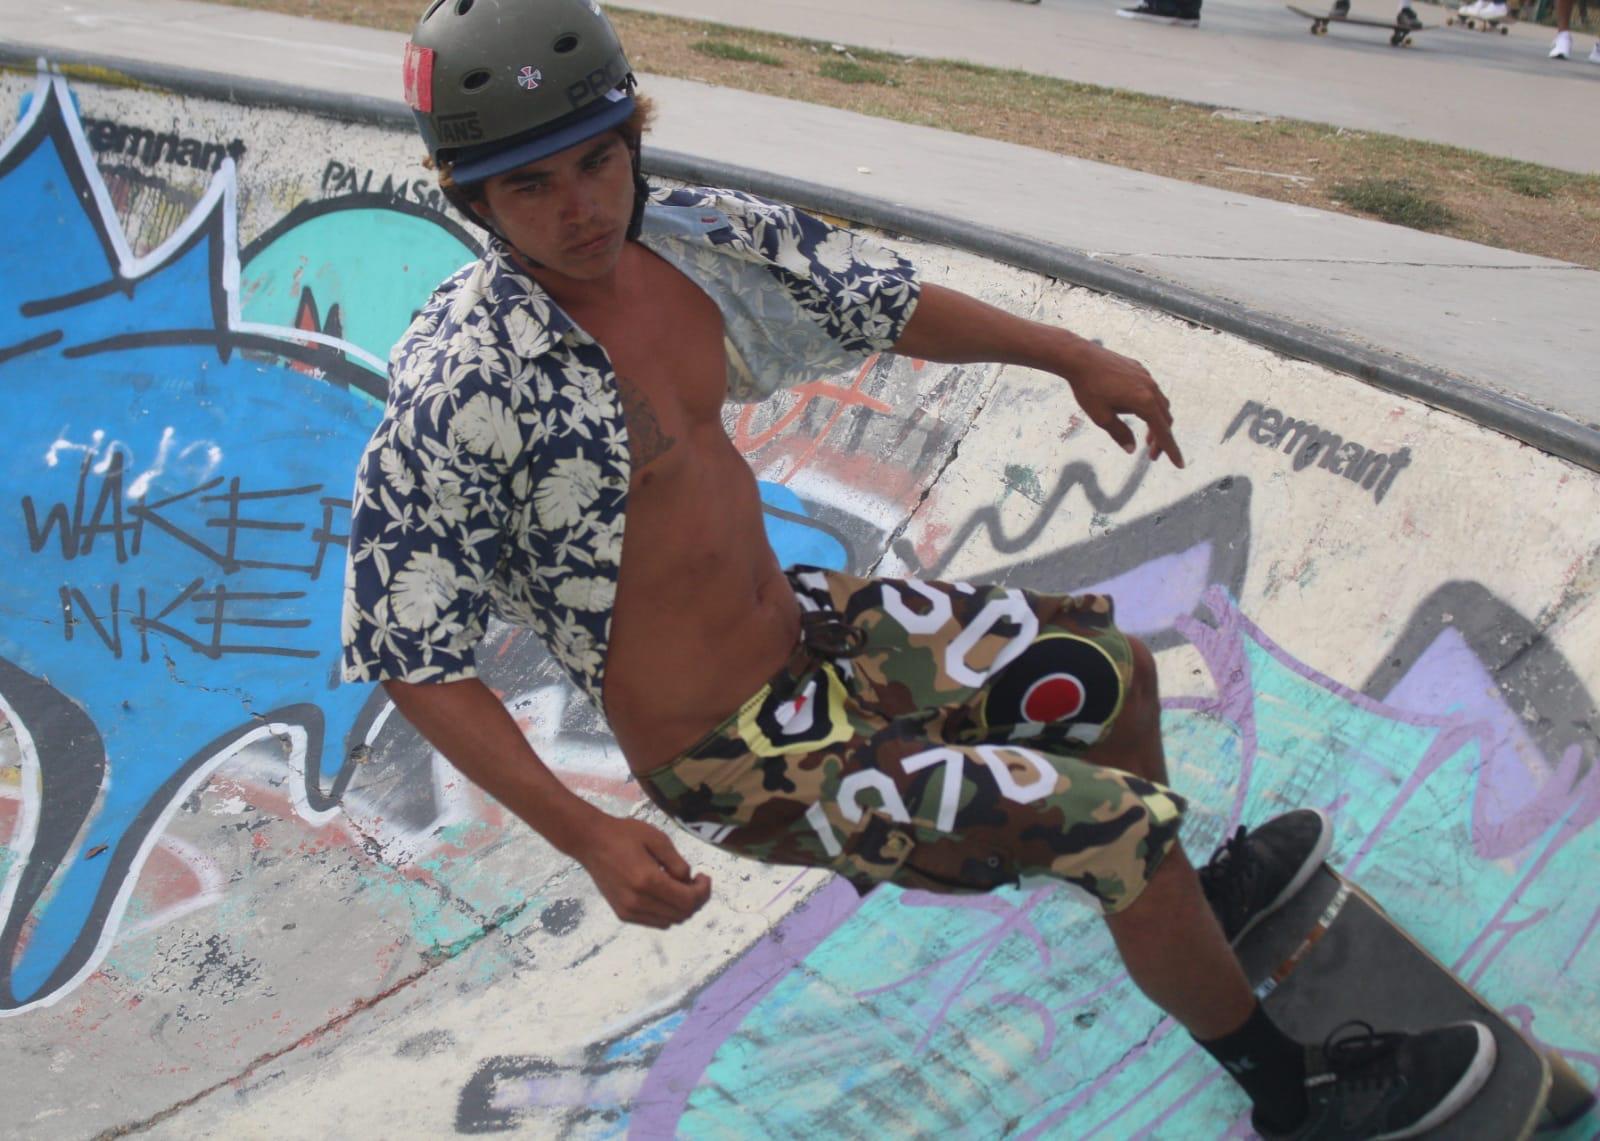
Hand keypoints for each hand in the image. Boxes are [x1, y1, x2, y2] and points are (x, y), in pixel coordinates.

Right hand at [573, 816, 711, 928]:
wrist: (591, 842)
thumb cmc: (624, 834)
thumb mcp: (657, 838)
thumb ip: (677, 862)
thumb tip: (688, 881)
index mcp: (648, 880)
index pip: (688, 900)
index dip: (703, 891)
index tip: (703, 876)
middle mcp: (638, 901)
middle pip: (682, 914)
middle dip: (696, 899)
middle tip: (696, 881)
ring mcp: (629, 911)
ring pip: (670, 921)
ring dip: (682, 908)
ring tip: (681, 887)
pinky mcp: (623, 914)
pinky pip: (655, 922)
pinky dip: (667, 912)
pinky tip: (665, 894)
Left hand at [1065, 341, 1184, 467]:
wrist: (1079, 358)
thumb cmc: (1088, 389)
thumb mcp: (1102, 418)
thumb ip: (1120, 434)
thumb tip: (1132, 449)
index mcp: (1144, 402)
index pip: (1163, 432)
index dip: (1171, 450)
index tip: (1179, 464)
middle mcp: (1150, 388)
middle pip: (1165, 419)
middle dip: (1161, 439)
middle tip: (1151, 455)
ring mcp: (1146, 377)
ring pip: (1160, 404)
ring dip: (1156, 422)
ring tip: (1146, 438)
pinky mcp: (1139, 369)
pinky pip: (1151, 391)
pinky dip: (1150, 406)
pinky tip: (1136, 411)